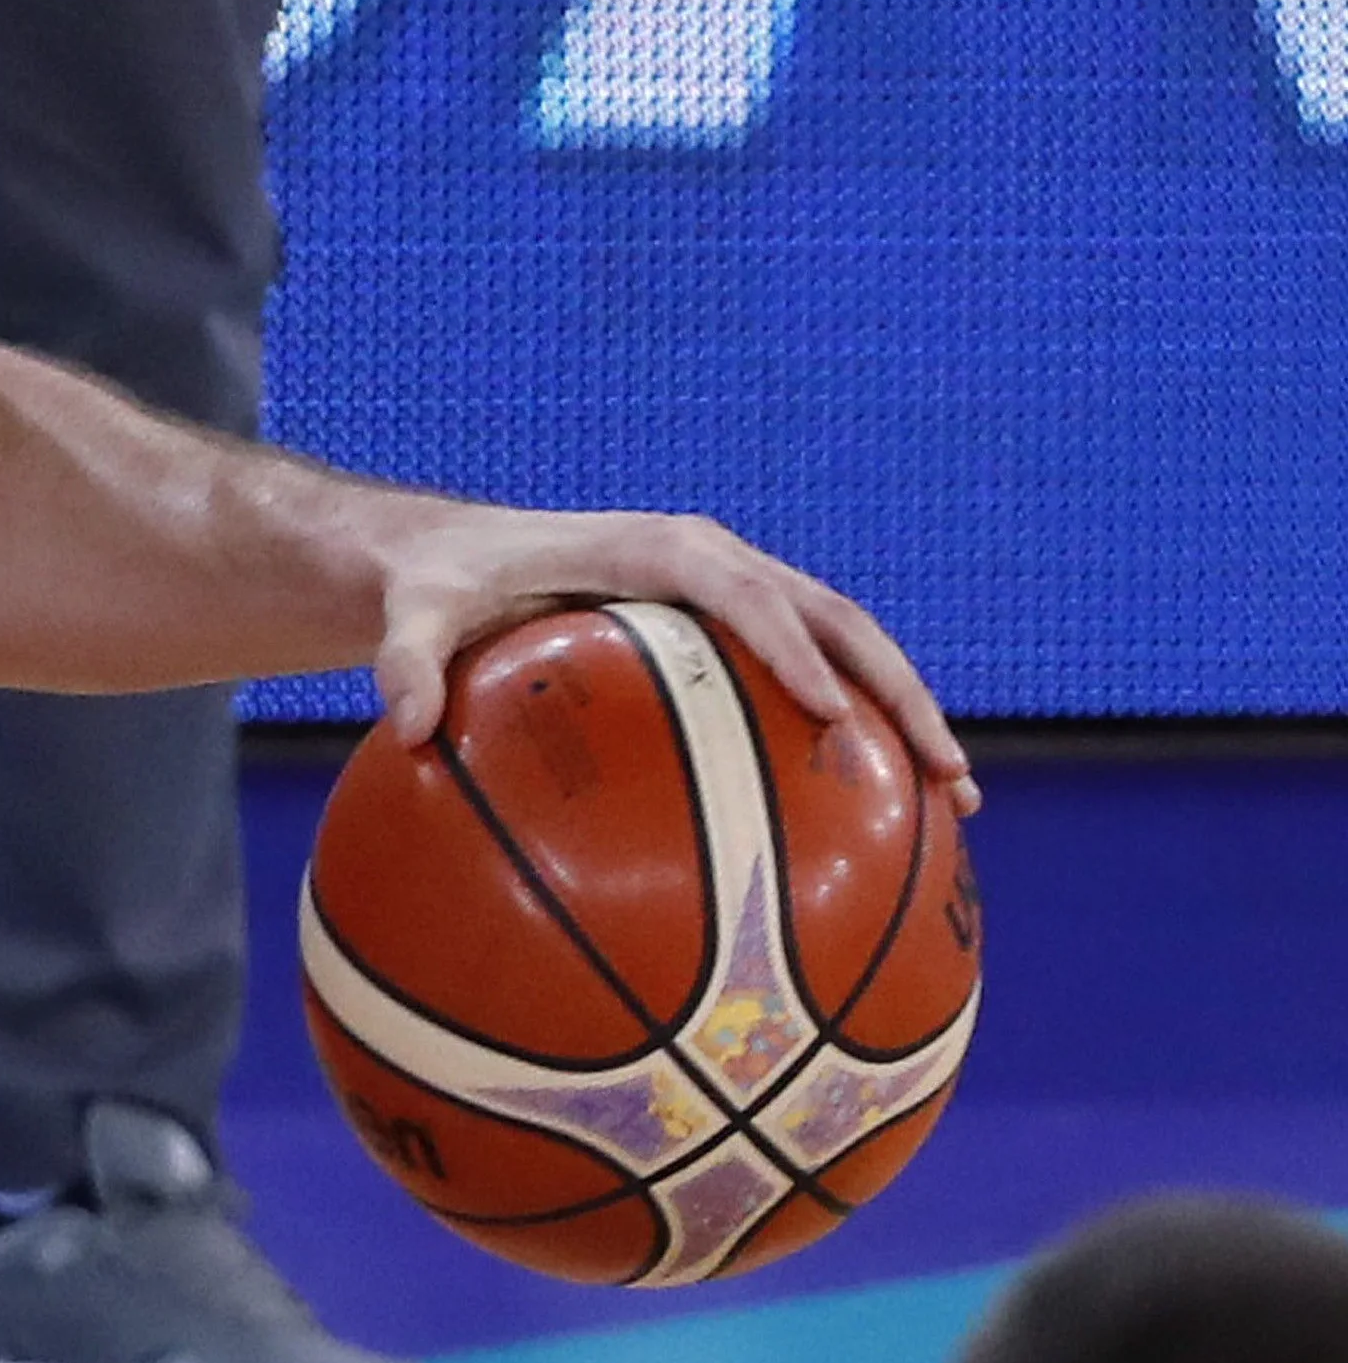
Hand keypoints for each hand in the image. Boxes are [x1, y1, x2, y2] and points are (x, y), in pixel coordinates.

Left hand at [374, 507, 977, 811]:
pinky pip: (816, 671)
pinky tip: (889, 814)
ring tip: (957, 799)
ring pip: (847, 643)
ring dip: (905, 712)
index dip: (788, 646)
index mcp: (653, 549)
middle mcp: (711, 560)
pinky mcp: (738, 627)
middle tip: (943, 771)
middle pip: (831, 617)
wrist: (454, 556)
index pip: (741, 591)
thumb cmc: (438, 587)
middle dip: (894, 690)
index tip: (827, 713)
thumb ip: (405, 663)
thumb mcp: (410, 617)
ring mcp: (737, 590)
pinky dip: (862, 728)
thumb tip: (405, 731)